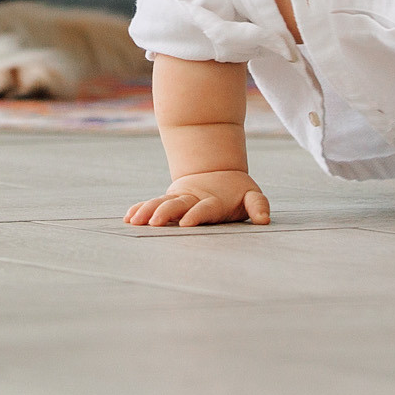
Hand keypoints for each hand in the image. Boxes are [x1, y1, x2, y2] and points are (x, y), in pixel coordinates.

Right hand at [126, 171, 270, 227]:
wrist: (217, 170)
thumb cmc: (236, 190)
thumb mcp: (251, 194)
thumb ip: (258, 205)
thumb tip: (264, 220)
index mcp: (213, 201)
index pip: (204, 208)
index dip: (196, 214)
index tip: (186, 224)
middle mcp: (193, 198)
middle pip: (178, 204)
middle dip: (165, 213)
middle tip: (153, 223)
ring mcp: (180, 198)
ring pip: (162, 203)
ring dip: (148, 211)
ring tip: (134, 220)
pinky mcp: (171, 199)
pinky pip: (153, 203)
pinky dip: (142, 208)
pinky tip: (129, 217)